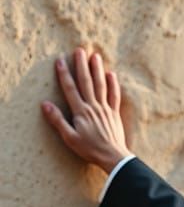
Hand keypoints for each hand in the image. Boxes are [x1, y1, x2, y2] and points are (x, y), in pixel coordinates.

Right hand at [41, 47, 130, 173]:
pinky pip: (114, 96)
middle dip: (82, 65)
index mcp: (81, 112)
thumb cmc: (90, 149)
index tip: (60, 60)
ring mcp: (105, 109)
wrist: (113, 157)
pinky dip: (113, 84)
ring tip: (95, 56)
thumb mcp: (69, 137)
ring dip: (97, 70)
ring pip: (101, 85)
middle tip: (80, 49)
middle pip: (87, 82)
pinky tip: (111, 74)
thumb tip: (45, 104)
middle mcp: (93, 107)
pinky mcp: (114, 113)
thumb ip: (58, 120)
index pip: (70, 88)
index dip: (64, 74)